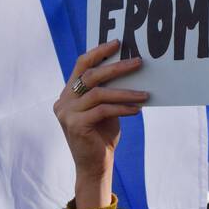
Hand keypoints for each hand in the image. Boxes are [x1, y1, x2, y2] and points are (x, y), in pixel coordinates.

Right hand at [53, 40, 148, 208]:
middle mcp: (63, 100)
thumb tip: (132, 69)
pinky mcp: (75, 125)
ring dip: (125, 92)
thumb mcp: (105, 109)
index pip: (81, 65)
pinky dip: (122, 108)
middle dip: (116, 67)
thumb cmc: (102, 135)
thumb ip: (109, 91)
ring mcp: (67, 113)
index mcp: (69, 93)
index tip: (118, 43)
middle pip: (90, 75)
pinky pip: (102, 110)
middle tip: (138, 62)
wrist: (95, 165)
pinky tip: (138, 109)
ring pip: (98, 93)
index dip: (98, 52)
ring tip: (145, 93)